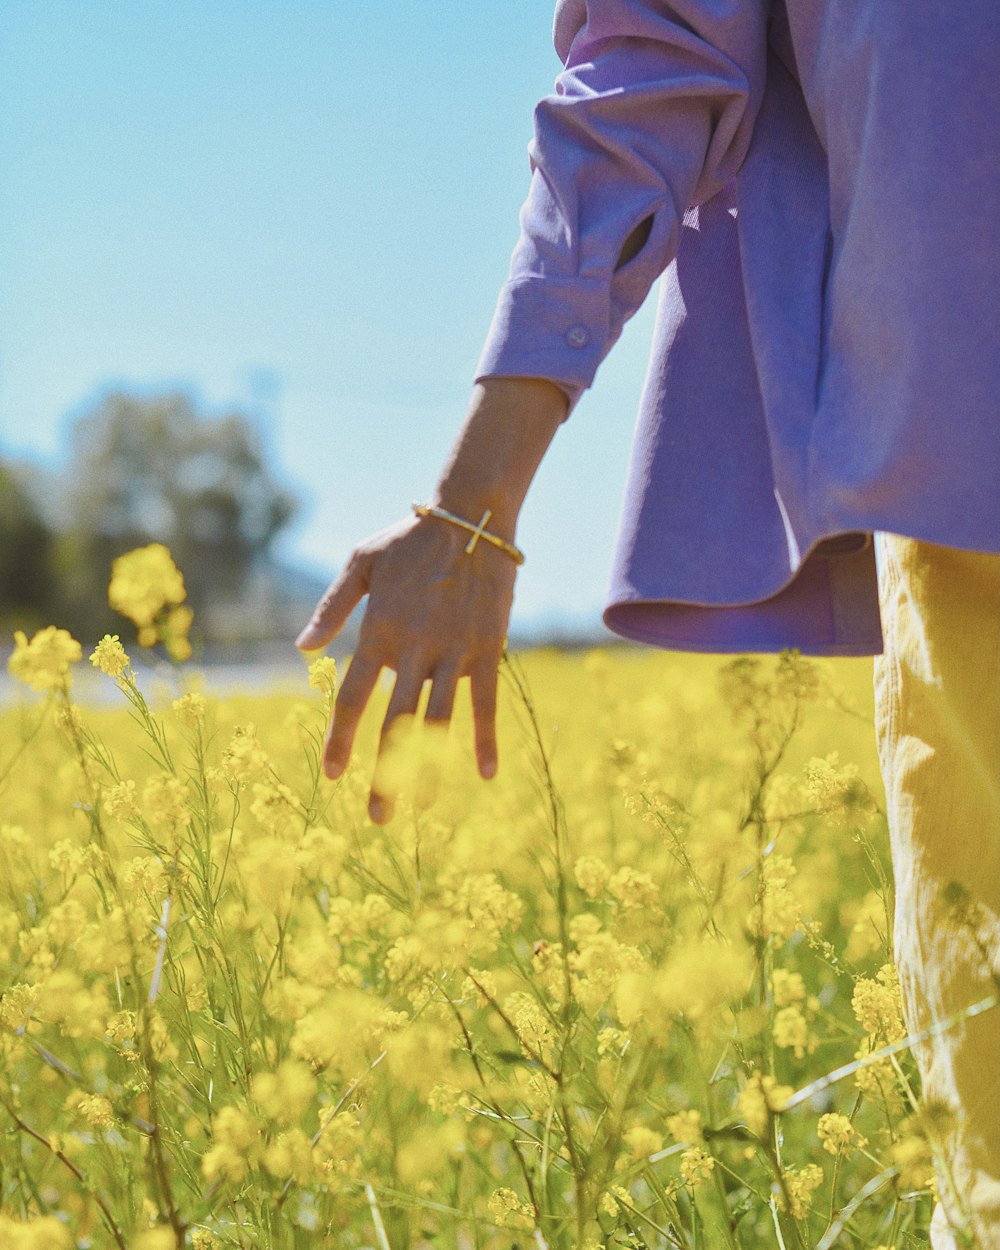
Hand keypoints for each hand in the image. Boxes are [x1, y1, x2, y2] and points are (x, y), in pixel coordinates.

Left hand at [295, 510, 517, 823]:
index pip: (354, 697)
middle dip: (386, 773)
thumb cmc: (410, 540)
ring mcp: (454, 651)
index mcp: (379, 631)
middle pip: (395, 723)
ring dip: (431, 768)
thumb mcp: (361, 563)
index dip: (342, 739)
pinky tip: (484, 773)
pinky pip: (486, 702)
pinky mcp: (488, 649)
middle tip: (377, 816)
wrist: (472, 518)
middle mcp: (414, 648)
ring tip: (423, 808)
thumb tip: (301, 649)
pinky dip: (484, 738)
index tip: (333, 775)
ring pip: (439, 721)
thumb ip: (331, 608)